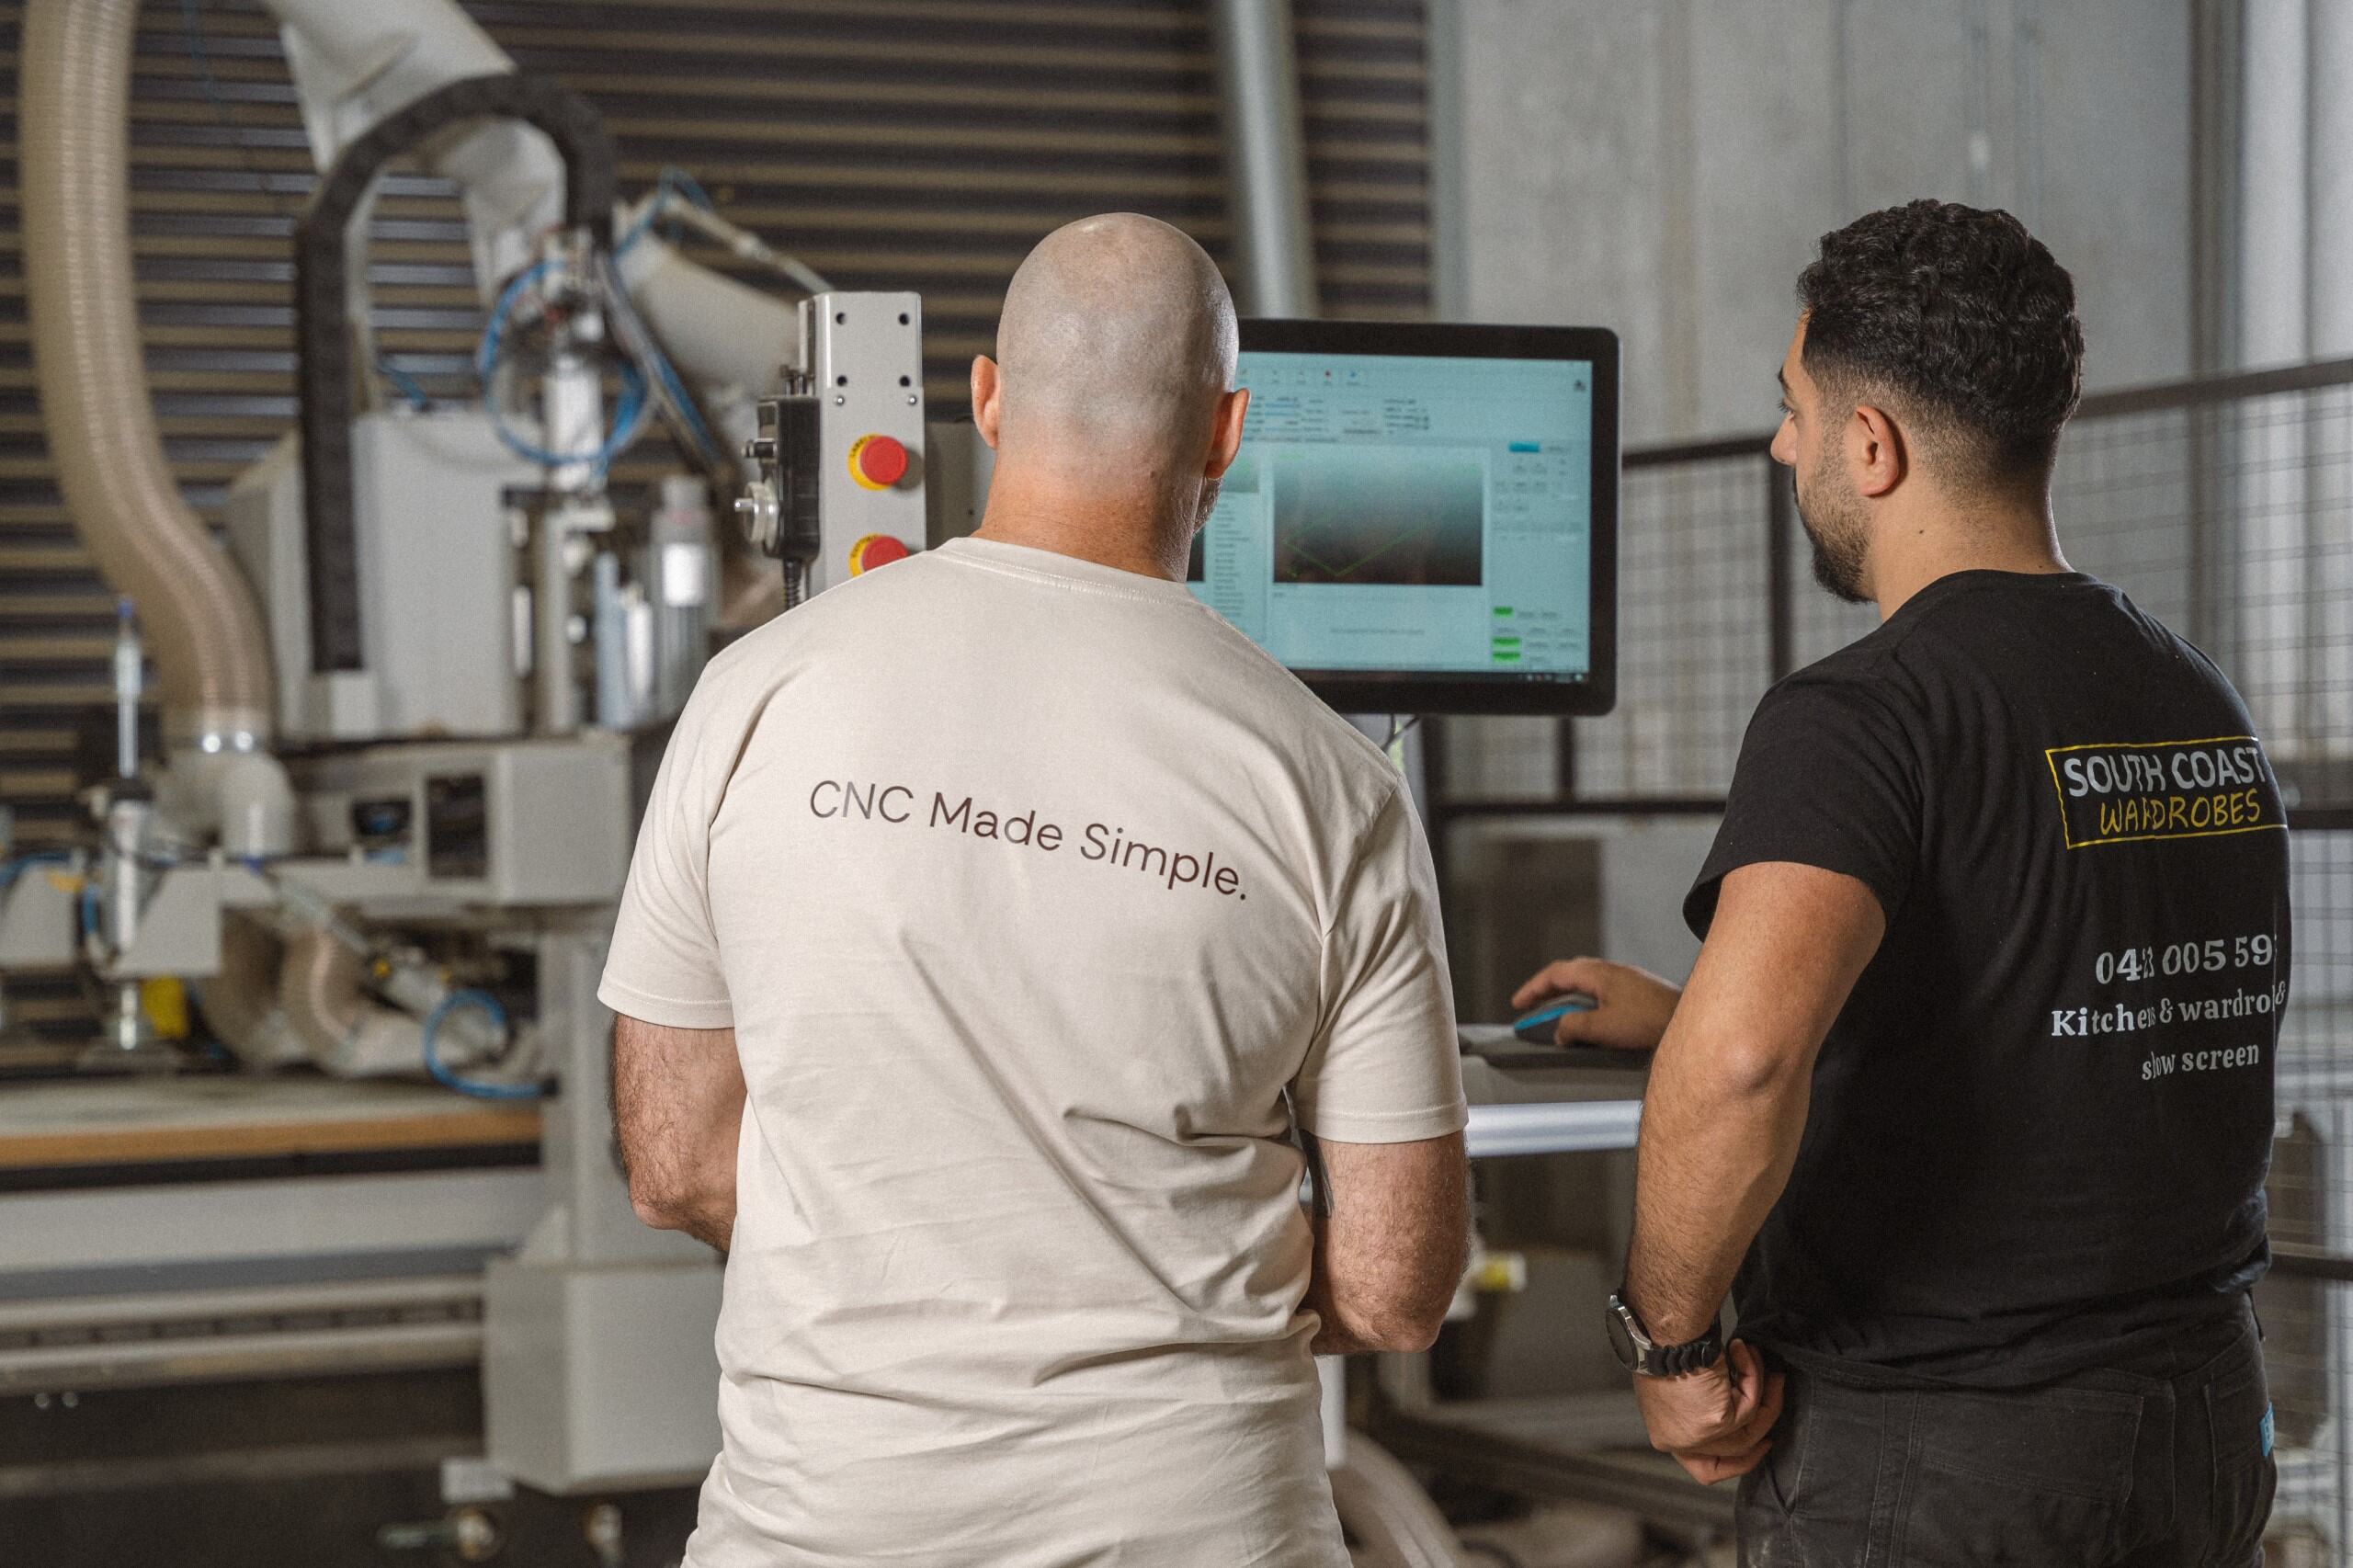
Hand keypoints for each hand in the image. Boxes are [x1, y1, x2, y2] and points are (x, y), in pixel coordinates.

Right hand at [1511, 957, 1681, 1050]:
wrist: (1691, 1020)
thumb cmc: (1652, 1021)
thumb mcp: (1602, 1028)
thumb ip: (1573, 1027)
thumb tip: (1560, 1031)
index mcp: (1598, 973)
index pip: (1555, 974)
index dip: (1533, 989)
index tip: (1518, 1003)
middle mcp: (1611, 971)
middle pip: (1569, 975)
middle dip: (1547, 992)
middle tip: (1533, 1009)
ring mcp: (1626, 980)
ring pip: (1587, 984)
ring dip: (1568, 999)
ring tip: (1558, 1019)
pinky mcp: (1637, 992)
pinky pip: (1601, 993)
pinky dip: (1585, 1004)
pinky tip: (1589, 1021)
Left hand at [1631, 1339, 1783, 1482]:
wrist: (1659, 1331)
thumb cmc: (1660, 1345)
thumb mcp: (1674, 1385)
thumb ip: (1697, 1406)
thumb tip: (1728, 1404)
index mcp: (1666, 1434)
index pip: (1703, 1468)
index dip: (1736, 1462)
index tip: (1759, 1443)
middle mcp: (1678, 1442)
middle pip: (1734, 1454)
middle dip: (1762, 1425)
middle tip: (1774, 1399)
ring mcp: (1697, 1437)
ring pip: (1749, 1430)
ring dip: (1765, 1395)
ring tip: (1769, 1367)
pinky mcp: (1714, 1423)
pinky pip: (1749, 1406)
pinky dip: (1753, 1376)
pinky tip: (1744, 1351)